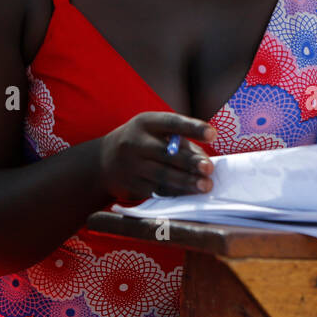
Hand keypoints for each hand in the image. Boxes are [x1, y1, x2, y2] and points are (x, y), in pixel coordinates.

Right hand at [96, 112, 215, 202]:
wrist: (103, 160)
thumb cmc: (143, 142)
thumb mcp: (155, 132)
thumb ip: (181, 142)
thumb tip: (205, 162)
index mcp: (146, 122)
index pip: (172, 122)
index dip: (193, 128)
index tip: (213, 135)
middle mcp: (135, 142)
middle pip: (166, 152)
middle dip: (190, 162)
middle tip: (209, 169)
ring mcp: (131, 165)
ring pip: (162, 174)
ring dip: (186, 181)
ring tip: (205, 186)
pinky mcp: (131, 184)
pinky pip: (157, 189)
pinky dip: (177, 192)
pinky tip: (191, 194)